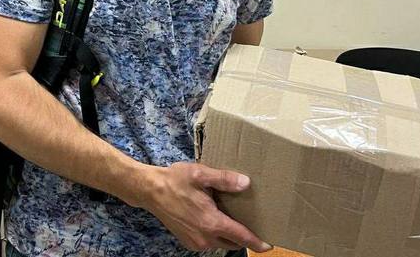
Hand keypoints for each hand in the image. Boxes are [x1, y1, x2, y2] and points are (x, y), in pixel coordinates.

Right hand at [138, 162, 271, 252]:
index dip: (257, 242)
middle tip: (252, 221)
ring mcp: (195, 242)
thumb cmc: (175, 180)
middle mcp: (205, 237)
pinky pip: (209, 242)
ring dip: (228, 234)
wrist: (150, 191)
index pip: (241, 237)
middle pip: (232, 242)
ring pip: (220, 243)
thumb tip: (246, 183)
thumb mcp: (200, 174)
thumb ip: (224, 179)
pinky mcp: (188, 241)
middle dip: (243, 236)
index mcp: (211, 222)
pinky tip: (214, 217)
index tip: (270, 245)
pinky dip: (216, 234)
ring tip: (232, 217)